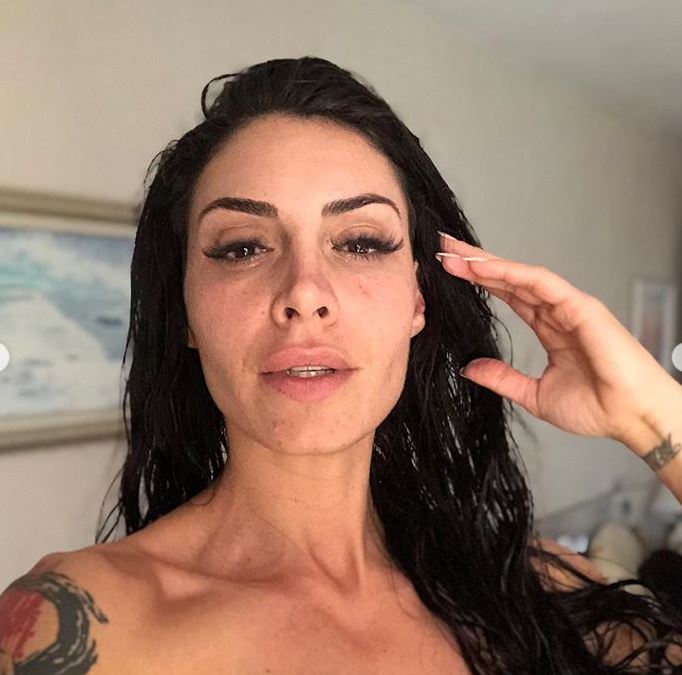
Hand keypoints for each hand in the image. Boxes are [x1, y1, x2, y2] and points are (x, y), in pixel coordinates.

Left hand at [436, 232, 677, 446]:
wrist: (630, 418)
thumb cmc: (597, 407)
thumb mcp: (534, 394)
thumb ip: (502, 378)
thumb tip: (469, 368)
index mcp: (549, 328)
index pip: (507, 295)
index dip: (479, 281)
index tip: (450, 271)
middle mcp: (557, 312)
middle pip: (509, 279)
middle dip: (476, 263)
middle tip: (444, 249)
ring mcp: (568, 306)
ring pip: (520, 275)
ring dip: (487, 264)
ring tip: (455, 255)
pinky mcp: (581, 306)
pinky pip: (541, 283)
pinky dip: (512, 273)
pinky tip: (486, 268)